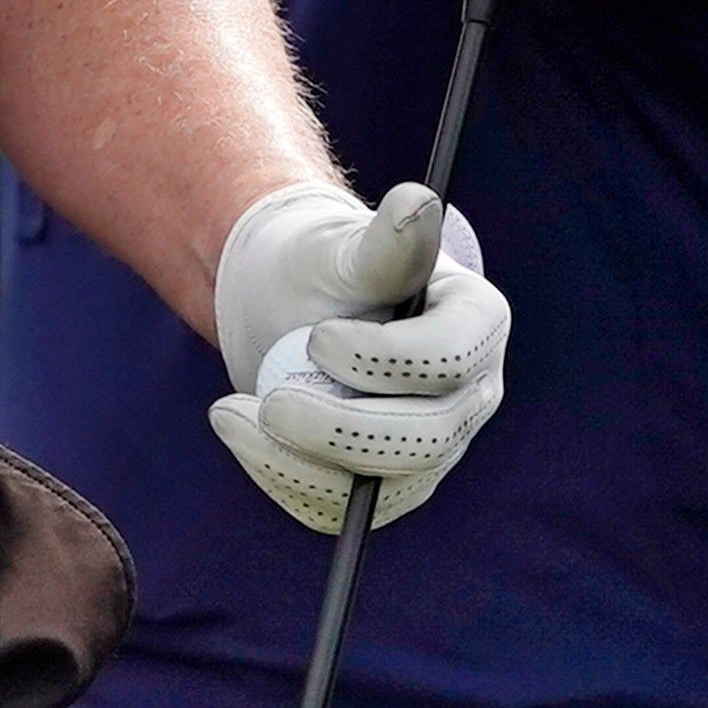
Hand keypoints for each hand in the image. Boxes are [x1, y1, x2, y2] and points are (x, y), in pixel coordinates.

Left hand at [206, 178, 510, 533]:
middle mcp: (469, 393)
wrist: (281, 305)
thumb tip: (416, 202)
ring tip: (231, 412)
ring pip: (380, 485)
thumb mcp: (339, 248)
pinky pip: (336, 505)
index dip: (386, 359)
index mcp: (475, 325)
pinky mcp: (382, 485)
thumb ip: (383, 241)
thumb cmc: (317, 266)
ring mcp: (430, 447)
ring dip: (297, 457)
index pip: (452, 360)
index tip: (319, 338)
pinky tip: (240, 431)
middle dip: (341, 426)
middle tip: (269, 401)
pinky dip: (280, 475)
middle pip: (426, 437)